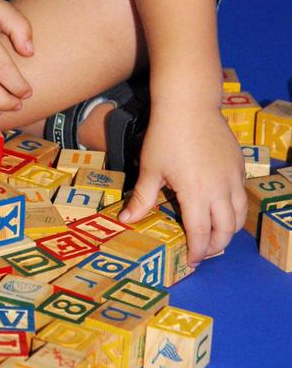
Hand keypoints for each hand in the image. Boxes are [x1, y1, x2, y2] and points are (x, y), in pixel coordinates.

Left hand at [119, 103, 247, 266]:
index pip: (200, 233)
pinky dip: (233, 210)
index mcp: (197, 194)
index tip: (190, 262)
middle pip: (226, 230)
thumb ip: (142, 199)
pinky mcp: (239, 166)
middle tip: (201, 252)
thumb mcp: (150, 169)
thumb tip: (125, 220)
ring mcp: (234, 177)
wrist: (189, 105)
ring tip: (214, 235)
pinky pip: (241, 196)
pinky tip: (220, 208)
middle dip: (214, 246)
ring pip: (239, 215)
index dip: (196, 251)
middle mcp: (221, 190)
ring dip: (228, 230)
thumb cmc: (165, 136)